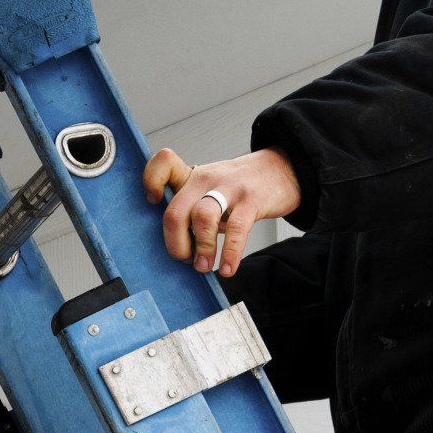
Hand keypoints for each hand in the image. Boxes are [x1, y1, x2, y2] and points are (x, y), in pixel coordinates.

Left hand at [143, 145, 300, 277]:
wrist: (281, 170)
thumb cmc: (240, 187)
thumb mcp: (210, 189)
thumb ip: (192, 209)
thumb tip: (179, 248)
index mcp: (192, 176)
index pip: (164, 164)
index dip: (151, 182)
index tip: (153, 203)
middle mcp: (206, 179)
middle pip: (176, 210)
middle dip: (176, 243)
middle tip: (184, 258)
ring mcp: (229, 189)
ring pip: (202, 218)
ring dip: (201, 249)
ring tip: (204, 266)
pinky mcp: (251, 201)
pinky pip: (237, 230)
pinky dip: (230, 254)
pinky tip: (228, 268)